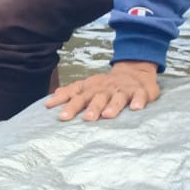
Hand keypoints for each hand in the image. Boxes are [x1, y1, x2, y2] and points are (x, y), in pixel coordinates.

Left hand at [45, 61, 160, 121]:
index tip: (49, 106)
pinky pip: (139, 96)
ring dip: (112, 106)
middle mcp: (104, 89)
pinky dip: (138, 101)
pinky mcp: (139, 92)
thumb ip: (71, 92)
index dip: (62, 99)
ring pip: (116, 98)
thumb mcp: (88, 86)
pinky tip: (135, 108)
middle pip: (95, 98)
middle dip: (90, 107)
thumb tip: (51, 98)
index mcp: (90, 88)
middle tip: (85, 118)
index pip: (74, 92)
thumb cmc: (106, 84)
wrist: (134, 71)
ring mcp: (121, 90)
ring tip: (107, 115)